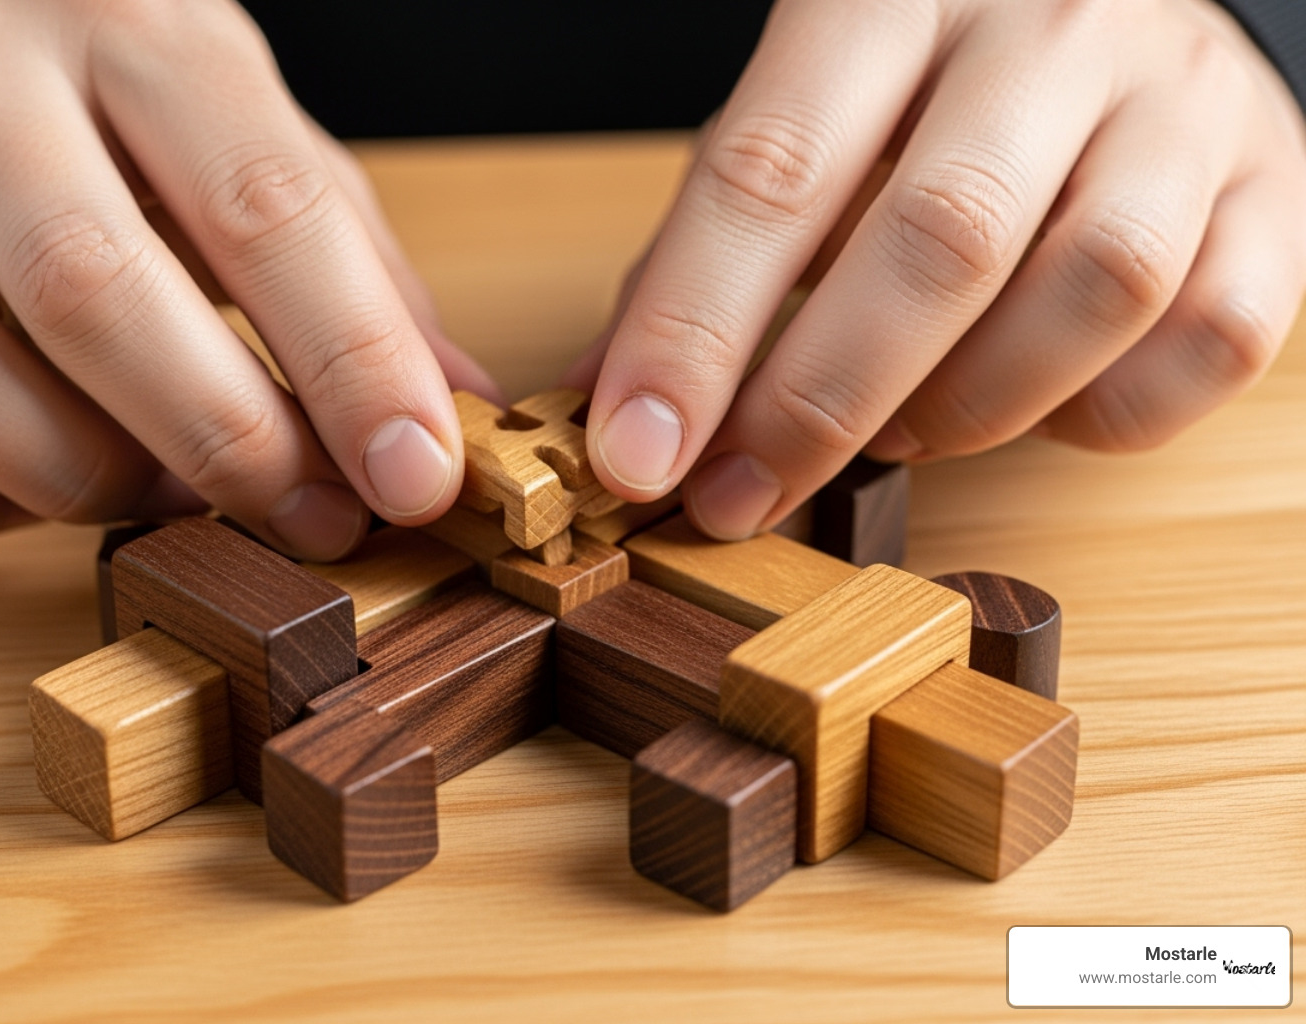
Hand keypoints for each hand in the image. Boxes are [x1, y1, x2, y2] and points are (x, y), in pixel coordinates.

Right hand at [0, 0, 497, 557]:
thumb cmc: (138, 116)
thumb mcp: (269, 153)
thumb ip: (362, 278)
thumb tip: (452, 421)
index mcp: (134, 32)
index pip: (259, 205)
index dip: (350, 362)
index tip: (415, 476)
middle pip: (90, 294)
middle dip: (224, 441)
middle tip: (311, 518)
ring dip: (85, 479)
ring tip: (172, 494)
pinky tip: (35, 485)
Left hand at [567, 0, 1305, 538]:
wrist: (1119, 2)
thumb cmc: (926, 87)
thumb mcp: (795, 126)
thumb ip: (702, 251)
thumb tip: (611, 402)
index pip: (772, 169)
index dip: (693, 330)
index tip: (636, 454)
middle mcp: (1047, 28)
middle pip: (940, 238)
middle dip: (820, 402)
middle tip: (739, 494)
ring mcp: (1178, 103)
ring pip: (1092, 289)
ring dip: (968, 407)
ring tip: (898, 431)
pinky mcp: (1274, 185)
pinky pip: (1209, 336)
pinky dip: (1107, 410)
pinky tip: (1038, 399)